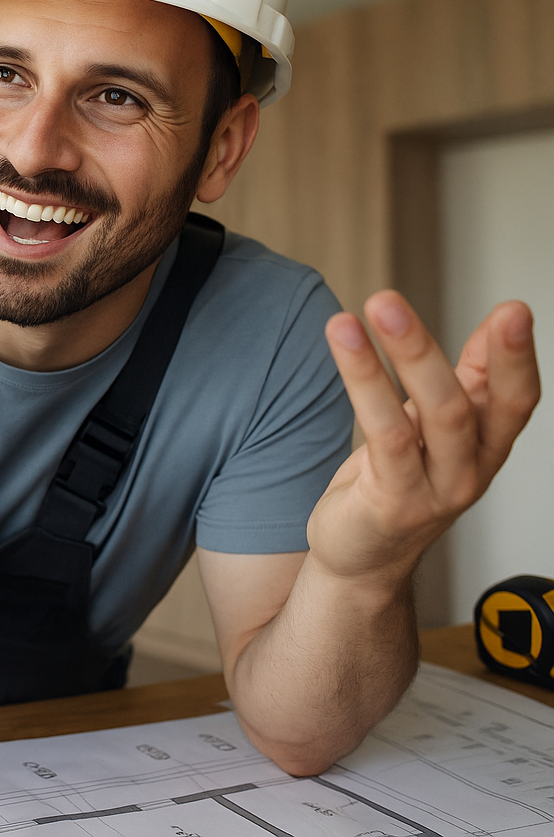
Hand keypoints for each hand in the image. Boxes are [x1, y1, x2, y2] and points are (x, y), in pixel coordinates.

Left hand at [309, 291, 538, 587]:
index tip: (514, 310)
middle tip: (397, 300)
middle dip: (436, 348)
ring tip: (370, 308)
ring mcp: (434, 490)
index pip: (516, 400)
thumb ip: (470, 379)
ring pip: (431, 415)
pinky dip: (365, 383)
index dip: (517, 357)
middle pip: (467, 404)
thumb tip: (502, 320)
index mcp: (486, 447)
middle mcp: (470, 470)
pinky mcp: (393, 501)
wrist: (360, 561)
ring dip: (401, 355)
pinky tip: (345, 344)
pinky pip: (385, 435)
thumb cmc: (396, 486)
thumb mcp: (437, 431)